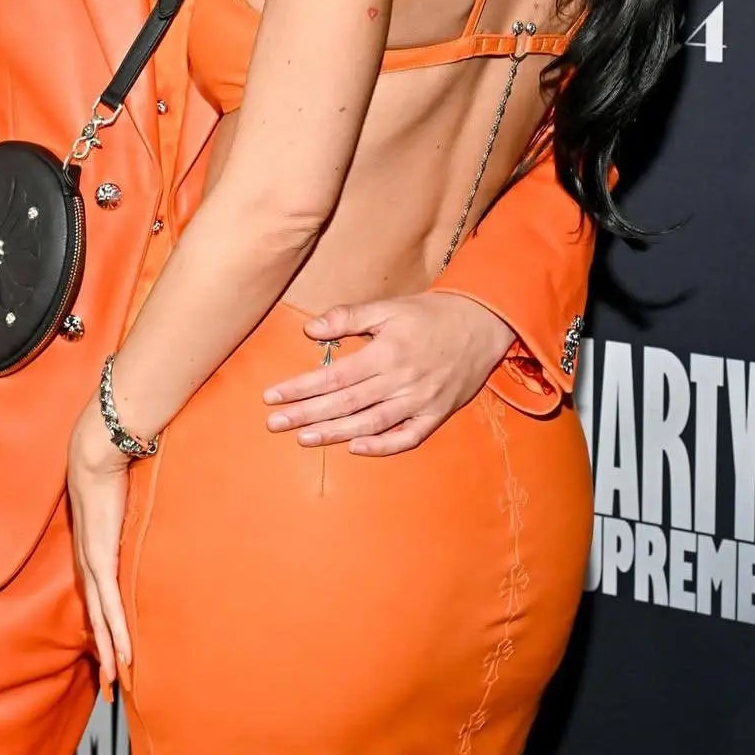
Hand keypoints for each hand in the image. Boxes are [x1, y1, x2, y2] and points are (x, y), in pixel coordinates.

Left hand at [67, 401, 133, 690]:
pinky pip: (110, 605)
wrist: (96, 454)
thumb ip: (129, 512)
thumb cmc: (111, 468)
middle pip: (95, 615)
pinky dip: (117, 632)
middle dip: (102, 649)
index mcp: (91, 549)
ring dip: (109, 650)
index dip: (102, 623)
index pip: (96, 595)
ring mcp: (93, 564)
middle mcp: (88, 562)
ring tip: (114, 678)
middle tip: (109, 680)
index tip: (109, 645)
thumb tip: (143, 511)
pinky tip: (124, 654)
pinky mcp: (101, 560)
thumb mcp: (123, 499)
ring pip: (101, 618)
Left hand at [263, 291, 513, 454]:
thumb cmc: (430, 314)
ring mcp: (420, 401)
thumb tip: (309, 329)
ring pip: (371, 424)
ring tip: (303, 438)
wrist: (482, 323)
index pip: (333, 375)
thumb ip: (349, 317)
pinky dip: (382, 446)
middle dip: (306, 414)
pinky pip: (407, 437)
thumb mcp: (388, 307)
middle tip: (273, 423)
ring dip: (334, 433)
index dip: (300, 388)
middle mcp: (401, 380)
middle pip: (345, 403)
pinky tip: (356, 448)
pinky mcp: (436, 414)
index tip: (272, 396)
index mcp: (386, 352)